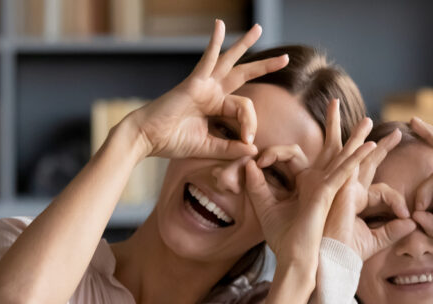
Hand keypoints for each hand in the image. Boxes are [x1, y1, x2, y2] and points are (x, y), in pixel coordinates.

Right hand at [126, 21, 287, 159]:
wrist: (147, 138)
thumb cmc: (172, 141)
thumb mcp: (208, 148)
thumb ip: (230, 148)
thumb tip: (254, 149)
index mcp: (215, 107)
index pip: (244, 109)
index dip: (251, 124)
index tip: (248, 141)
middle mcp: (212, 92)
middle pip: (243, 75)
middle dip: (265, 66)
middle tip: (285, 58)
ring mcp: (203, 85)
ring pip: (230, 62)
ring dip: (245, 45)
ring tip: (259, 29)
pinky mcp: (194, 82)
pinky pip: (207, 59)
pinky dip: (214, 42)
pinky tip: (219, 25)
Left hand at [245, 100, 376, 275]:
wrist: (294, 261)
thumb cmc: (282, 240)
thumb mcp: (264, 208)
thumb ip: (256, 185)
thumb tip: (249, 164)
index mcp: (304, 186)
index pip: (290, 157)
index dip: (270, 155)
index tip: (255, 164)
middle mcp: (318, 184)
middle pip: (329, 151)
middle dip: (334, 127)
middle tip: (334, 103)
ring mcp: (326, 188)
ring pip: (342, 158)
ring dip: (354, 139)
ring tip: (367, 121)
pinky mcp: (330, 194)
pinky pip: (344, 172)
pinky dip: (355, 159)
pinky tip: (370, 147)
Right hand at [323, 129, 416, 260]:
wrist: (327, 264)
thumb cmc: (344, 255)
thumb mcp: (374, 241)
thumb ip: (393, 231)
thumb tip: (413, 224)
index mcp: (353, 201)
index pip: (380, 188)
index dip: (397, 199)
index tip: (407, 215)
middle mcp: (344, 191)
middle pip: (361, 161)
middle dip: (374, 144)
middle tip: (389, 130)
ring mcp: (336, 189)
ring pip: (349, 157)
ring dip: (358, 137)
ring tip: (367, 120)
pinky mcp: (332, 192)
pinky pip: (347, 170)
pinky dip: (358, 157)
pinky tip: (370, 145)